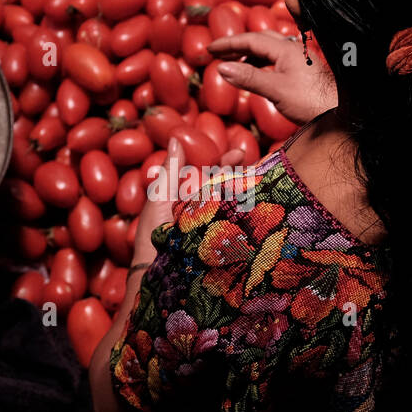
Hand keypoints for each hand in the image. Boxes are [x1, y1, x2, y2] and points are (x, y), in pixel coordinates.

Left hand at [133, 137, 246, 267]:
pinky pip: (234, 223)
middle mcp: (200, 210)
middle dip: (237, 173)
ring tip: (258, 178)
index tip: (239, 153)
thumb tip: (175, 139)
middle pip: (223, 186)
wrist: (157, 272)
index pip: (208, 174)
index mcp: (185, 197)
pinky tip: (257, 203)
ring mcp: (211, 226)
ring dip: (244, 191)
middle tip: (250, 160)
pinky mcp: (220, 242)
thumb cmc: (153, 234)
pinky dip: (246, 212)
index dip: (223, 162)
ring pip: (230, 203)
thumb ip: (171, 170)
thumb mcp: (160, 197)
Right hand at [208, 31, 337, 126]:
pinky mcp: (303, 69)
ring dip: (249, 53)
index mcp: (286, 49)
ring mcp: (300, 58)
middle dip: (237, 45)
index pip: (251, 39)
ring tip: (233, 64)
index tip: (210, 48)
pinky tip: (256, 73)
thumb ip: (249, 77)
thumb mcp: (276, 90)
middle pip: (259, 39)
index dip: (228, 43)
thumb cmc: (310, 103)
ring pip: (269, 48)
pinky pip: (276, 58)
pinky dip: (260, 62)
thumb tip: (221, 67)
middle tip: (218, 53)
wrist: (338, 115)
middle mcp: (293, 48)